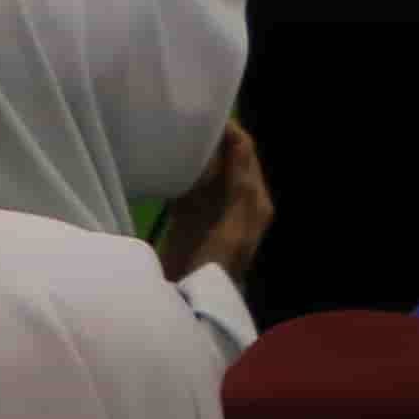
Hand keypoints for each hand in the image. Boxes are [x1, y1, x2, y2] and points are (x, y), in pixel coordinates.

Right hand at [154, 119, 272, 285]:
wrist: (193, 307)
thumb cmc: (219, 268)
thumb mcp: (234, 227)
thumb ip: (240, 189)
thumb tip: (241, 143)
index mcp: (254, 200)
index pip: (245, 154)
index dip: (231, 133)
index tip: (210, 111)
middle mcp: (236, 200)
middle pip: (225, 159)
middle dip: (211, 139)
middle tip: (187, 116)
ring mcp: (211, 210)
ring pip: (204, 171)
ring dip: (193, 154)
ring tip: (175, 131)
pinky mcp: (187, 220)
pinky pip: (185, 188)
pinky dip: (178, 174)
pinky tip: (164, 161)